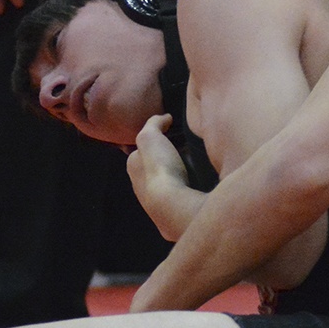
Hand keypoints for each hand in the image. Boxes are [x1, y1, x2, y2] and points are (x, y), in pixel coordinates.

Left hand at [126, 114, 199, 241]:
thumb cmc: (158, 168)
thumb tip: (164, 117)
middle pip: (152, 168)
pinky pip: (178, 193)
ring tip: (192, 166)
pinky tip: (195, 183)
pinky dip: (184, 186)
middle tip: (181, 151)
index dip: (152, 142)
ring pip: (165, 182)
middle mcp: (140, 185)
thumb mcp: (150, 137)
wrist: (171, 204)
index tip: (166, 137)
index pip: (139, 151)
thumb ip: (154, 124)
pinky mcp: (171, 210)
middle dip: (163, 160)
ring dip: (175, 174)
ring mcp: (155, 200)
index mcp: (133, 166)